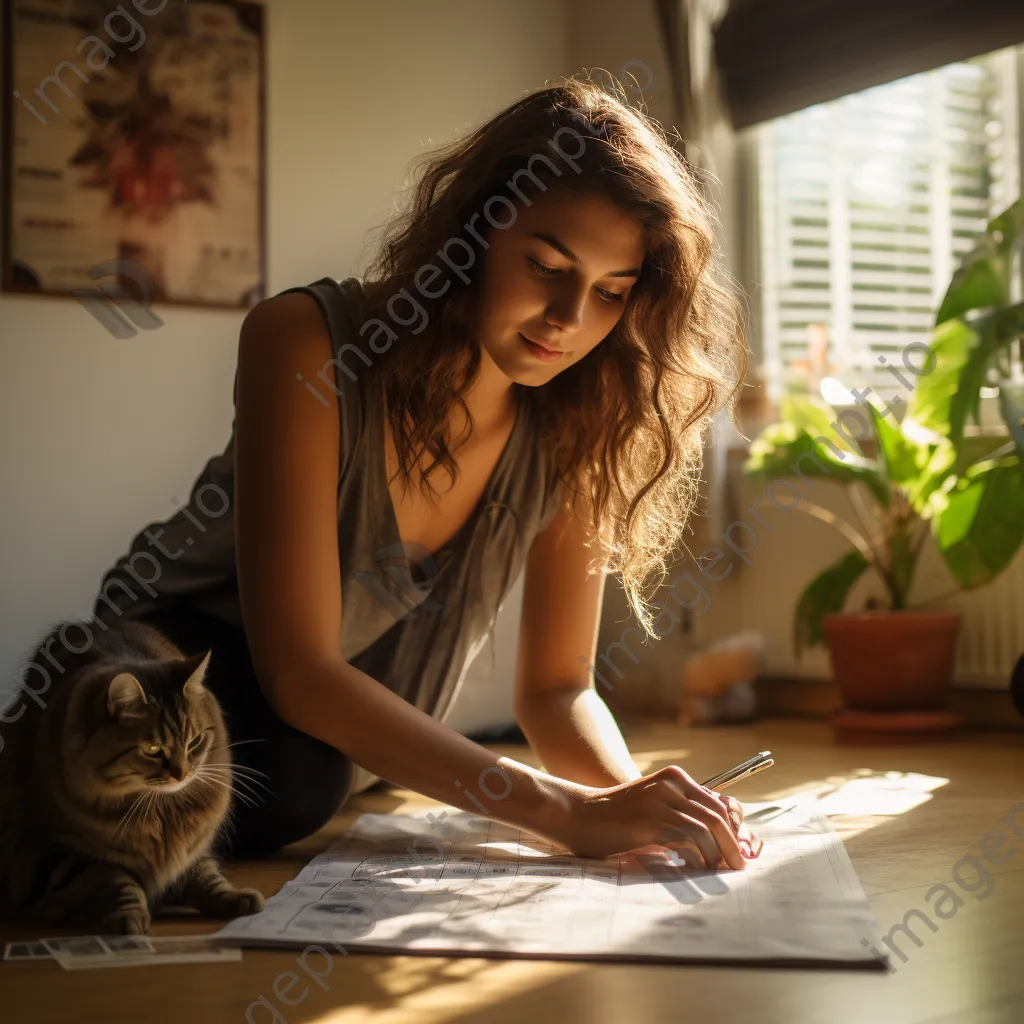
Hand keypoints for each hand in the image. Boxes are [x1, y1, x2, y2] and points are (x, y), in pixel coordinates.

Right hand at [553, 765, 754, 869]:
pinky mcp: (650, 820)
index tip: (740, 852)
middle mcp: (671, 784)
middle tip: (739, 867)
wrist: (578, 814)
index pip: (721, 803)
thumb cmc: (616, 819)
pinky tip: (699, 870)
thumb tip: (717, 845)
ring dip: (720, 854)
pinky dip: (699, 857)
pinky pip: (687, 839)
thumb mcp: (653, 810)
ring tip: (722, 872)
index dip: (736, 830)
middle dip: (734, 845)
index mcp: (675, 778)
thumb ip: (680, 819)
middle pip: (718, 815)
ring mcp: (660, 800)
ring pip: (707, 828)